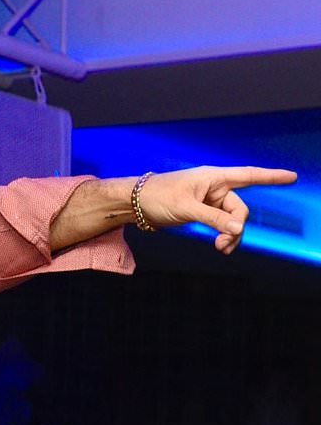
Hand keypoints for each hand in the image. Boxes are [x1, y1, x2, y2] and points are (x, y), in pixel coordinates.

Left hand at [132, 166, 296, 253]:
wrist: (134, 204)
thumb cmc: (157, 196)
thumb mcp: (186, 208)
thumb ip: (212, 218)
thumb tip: (236, 229)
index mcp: (213, 177)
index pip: (248, 175)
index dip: (270, 176)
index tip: (291, 177)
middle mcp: (214, 187)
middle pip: (239, 208)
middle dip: (236, 227)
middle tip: (225, 244)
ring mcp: (208, 201)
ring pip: (230, 220)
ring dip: (230, 235)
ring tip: (221, 249)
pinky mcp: (201, 212)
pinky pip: (220, 225)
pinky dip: (222, 235)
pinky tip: (220, 246)